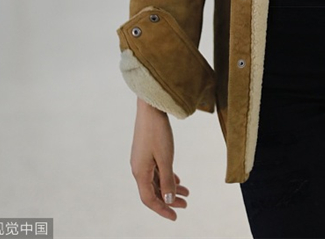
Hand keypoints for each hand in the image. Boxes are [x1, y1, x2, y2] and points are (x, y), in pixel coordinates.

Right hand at [130, 99, 189, 220]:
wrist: (150, 107)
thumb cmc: (157, 132)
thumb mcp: (165, 158)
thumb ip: (167, 180)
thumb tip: (168, 200)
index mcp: (140, 172)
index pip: (149, 199)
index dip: (162, 210)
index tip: (175, 216)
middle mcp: (138, 168)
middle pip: (153, 191)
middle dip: (169, 200)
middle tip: (185, 205)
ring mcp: (142, 160)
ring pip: (156, 180)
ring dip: (170, 188)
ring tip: (186, 193)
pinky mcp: (146, 152)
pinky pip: (155, 171)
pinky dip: (166, 177)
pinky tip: (177, 179)